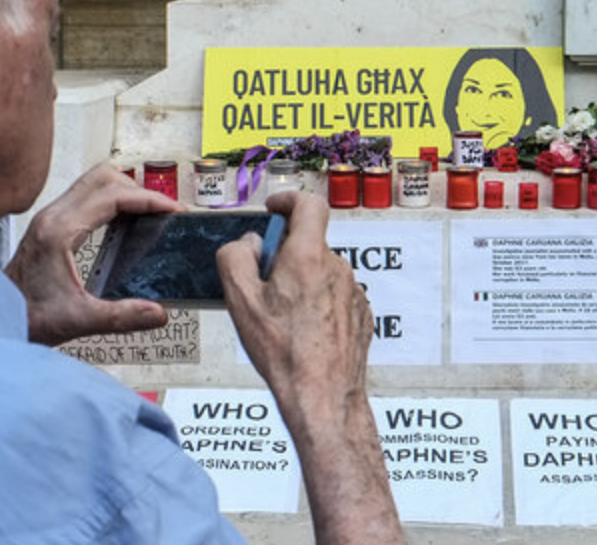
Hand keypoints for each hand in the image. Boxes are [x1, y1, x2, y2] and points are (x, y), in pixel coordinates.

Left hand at [6, 162, 184, 345]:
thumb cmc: (25, 316)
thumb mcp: (78, 321)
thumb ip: (121, 317)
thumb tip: (158, 313)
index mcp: (59, 231)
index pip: (112, 195)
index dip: (148, 199)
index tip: (172, 210)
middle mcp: (52, 217)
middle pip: (104, 177)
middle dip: (139, 190)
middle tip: (162, 212)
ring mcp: (50, 218)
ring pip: (94, 181)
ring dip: (124, 191)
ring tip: (148, 214)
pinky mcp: (51, 225)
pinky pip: (87, 197)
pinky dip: (111, 201)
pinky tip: (124, 224)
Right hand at [217, 191, 371, 409]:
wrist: (323, 395)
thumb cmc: (284, 352)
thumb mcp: (240, 300)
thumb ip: (235, 257)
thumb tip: (248, 244)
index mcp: (307, 256)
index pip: (307, 203)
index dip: (287, 200)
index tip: (274, 209)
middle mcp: (336, 268)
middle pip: (308, 244)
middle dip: (284, 256)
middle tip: (263, 286)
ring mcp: (353, 291)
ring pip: (321, 272)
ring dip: (301, 284)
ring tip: (283, 320)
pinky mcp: (360, 314)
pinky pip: (334, 296)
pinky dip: (317, 305)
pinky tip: (303, 333)